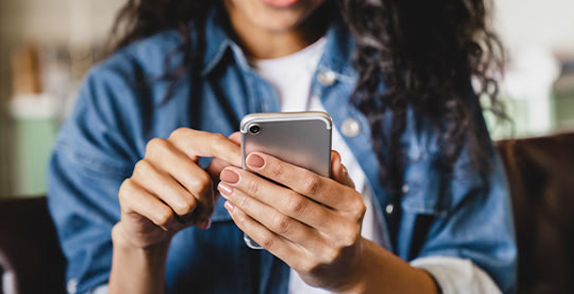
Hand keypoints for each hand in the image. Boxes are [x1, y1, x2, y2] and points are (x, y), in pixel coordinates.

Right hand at [114, 129, 240, 249]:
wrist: (152, 224)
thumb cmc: (186, 196)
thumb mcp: (209, 180)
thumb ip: (224, 163)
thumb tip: (242, 142)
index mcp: (182, 139)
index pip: (212, 142)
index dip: (233, 154)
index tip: (249, 164)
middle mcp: (159, 147)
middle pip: (200, 181)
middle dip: (208, 204)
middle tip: (205, 213)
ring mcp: (141, 167)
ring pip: (184, 202)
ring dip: (189, 216)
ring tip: (184, 214)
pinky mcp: (128, 190)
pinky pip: (164, 214)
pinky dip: (172, 223)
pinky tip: (167, 220)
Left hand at [217, 151, 366, 291]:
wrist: (345, 266)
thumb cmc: (339, 219)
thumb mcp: (345, 195)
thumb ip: (335, 174)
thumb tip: (330, 155)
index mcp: (353, 205)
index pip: (313, 183)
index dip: (280, 170)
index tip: (253, 157)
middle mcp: (342, 229)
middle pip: (291, 204)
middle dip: (257, 185)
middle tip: (231, 173)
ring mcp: (323, 250)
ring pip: (278, 223)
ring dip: (248, 203)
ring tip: (228, 188)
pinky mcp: (306, 265)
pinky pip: (271, 242)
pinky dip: (249, 224)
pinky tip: (235, 209)